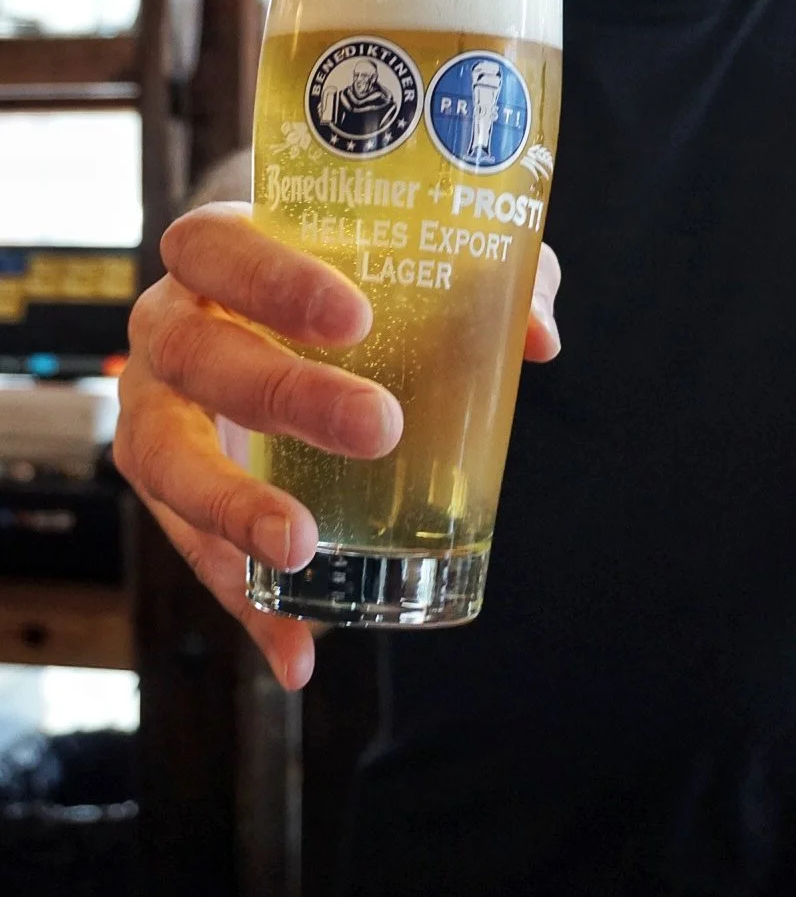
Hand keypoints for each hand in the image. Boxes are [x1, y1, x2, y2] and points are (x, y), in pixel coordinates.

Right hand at [114, 203, 561, 690]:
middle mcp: (169, 327)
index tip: (355, 319)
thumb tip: (539, 337)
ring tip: (301, 552)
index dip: (273, 279)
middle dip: (283, 396)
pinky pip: (193, 553)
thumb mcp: (409, 260)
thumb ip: (483, 280)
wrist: (269, 321)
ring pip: (162, 457)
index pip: (216, 246)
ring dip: (231, 509)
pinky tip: (298, 650)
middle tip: (379, 428)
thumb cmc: (347, 280)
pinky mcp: (169, 491)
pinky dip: (245, 603)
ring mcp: (156, 411)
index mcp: (216, 254)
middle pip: (197, 356)